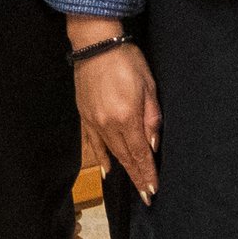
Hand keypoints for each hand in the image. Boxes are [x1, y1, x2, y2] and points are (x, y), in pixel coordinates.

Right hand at [69, 20, 159, 199]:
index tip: (153, 189)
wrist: (96, 43)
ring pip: (110, 152)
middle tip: (146, 195)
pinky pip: (93, 142)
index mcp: (127, 117)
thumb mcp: (148, 85)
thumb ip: (151, 117)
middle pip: (126, 156)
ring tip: (132, 184)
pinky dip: (101, 157)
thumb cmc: (127, 60)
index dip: (147, 172)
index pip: (140, 153)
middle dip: (137, 176)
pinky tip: (106, 169)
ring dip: (123, 169)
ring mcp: (94, 120)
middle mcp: (108, 124)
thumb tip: (153, 144)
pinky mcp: (84, 114)